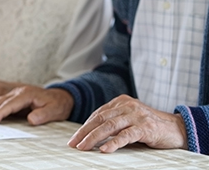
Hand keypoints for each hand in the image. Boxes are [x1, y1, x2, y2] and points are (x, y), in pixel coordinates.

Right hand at [0, 85, 73, 125]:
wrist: (55, 95)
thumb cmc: (54, 105)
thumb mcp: (55, 110)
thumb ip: (44, 115)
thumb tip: (32, 119)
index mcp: (26, 93)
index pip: (9, 103)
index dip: (0, 112)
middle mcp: (13, 87)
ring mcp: (5, 85)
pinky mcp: (0, 85)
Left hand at [68, 95, 187, 152]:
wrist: (177, 129)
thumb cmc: (150, 126)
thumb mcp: (129, 120)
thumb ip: (114, 122)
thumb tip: (91, 134)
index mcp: (121, 102)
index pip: (98, 114)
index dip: (85, 127)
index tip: (75, 138)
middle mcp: (127, 106)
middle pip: (100, 119)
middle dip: (84, 132)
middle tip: (74, 143)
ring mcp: (136, 115)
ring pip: (109, 126)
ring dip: (94, 138)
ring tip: (83, 147)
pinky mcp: (146, 127)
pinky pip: (126, 135)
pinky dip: (114, 143)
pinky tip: (104, 150)